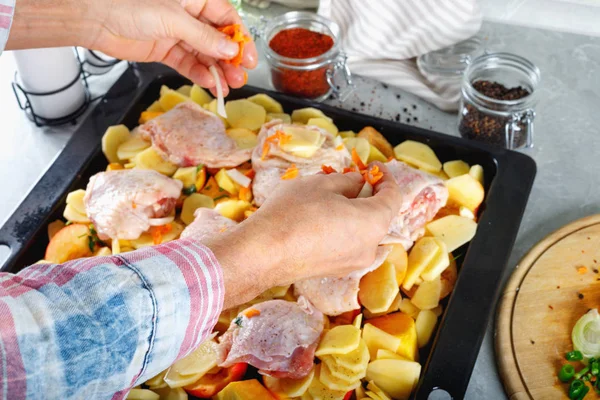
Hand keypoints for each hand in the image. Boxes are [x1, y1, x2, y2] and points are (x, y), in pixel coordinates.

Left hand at [88, 0, 256, 94]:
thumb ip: (204, 37)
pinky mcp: (165, 50)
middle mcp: (187, 15)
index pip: (226, 19)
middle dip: (229, 60)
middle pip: (217, 40)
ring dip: (216, 71)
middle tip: (239, 77)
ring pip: (204, 55)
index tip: (249, 59)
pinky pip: (188, 63)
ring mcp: (176, 34)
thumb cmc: (128, 4)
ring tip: (227, 86)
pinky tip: (208, 82)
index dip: (240, 40)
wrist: (95, 18)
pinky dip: (198, 74)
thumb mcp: (173, 19)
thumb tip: (229, 50)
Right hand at [205, 164, 401, 308]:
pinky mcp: (336, 270)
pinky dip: (343, 228)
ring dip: (355, 211)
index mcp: (373, 223)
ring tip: (332, 196)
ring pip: (363, 231)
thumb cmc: (294, 213)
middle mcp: (369, 247)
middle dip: (369, 195)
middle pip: (379, 216)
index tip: (376, 166)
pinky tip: (322, 217)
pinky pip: (348, 244)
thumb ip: (348, 181)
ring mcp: (353, 263)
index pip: (393, 197)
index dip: (386, 178)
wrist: (263, 253)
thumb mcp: (323, 184)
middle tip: (353, 178)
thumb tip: (357, 183)